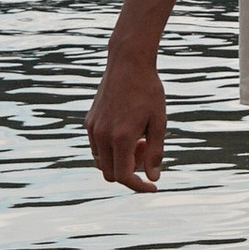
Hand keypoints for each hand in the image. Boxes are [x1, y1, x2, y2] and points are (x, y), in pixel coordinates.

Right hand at [90, 52, 167, 191]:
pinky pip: (97, 147)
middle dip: (130, 171)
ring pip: (101, 162)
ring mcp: (93, 129)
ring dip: (119, 160)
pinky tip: (127, 131)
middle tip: (146, 149)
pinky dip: (111, 149)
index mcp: (121, 138)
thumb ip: (155, 152)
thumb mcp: (159, 122)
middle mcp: (102, 136)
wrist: (128, 63)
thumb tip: (153, 177)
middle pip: (110, 174)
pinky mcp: (89, 121)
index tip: (153, 186)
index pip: (124, 176)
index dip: (138, 186)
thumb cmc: (148, 91)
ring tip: (138, 139)